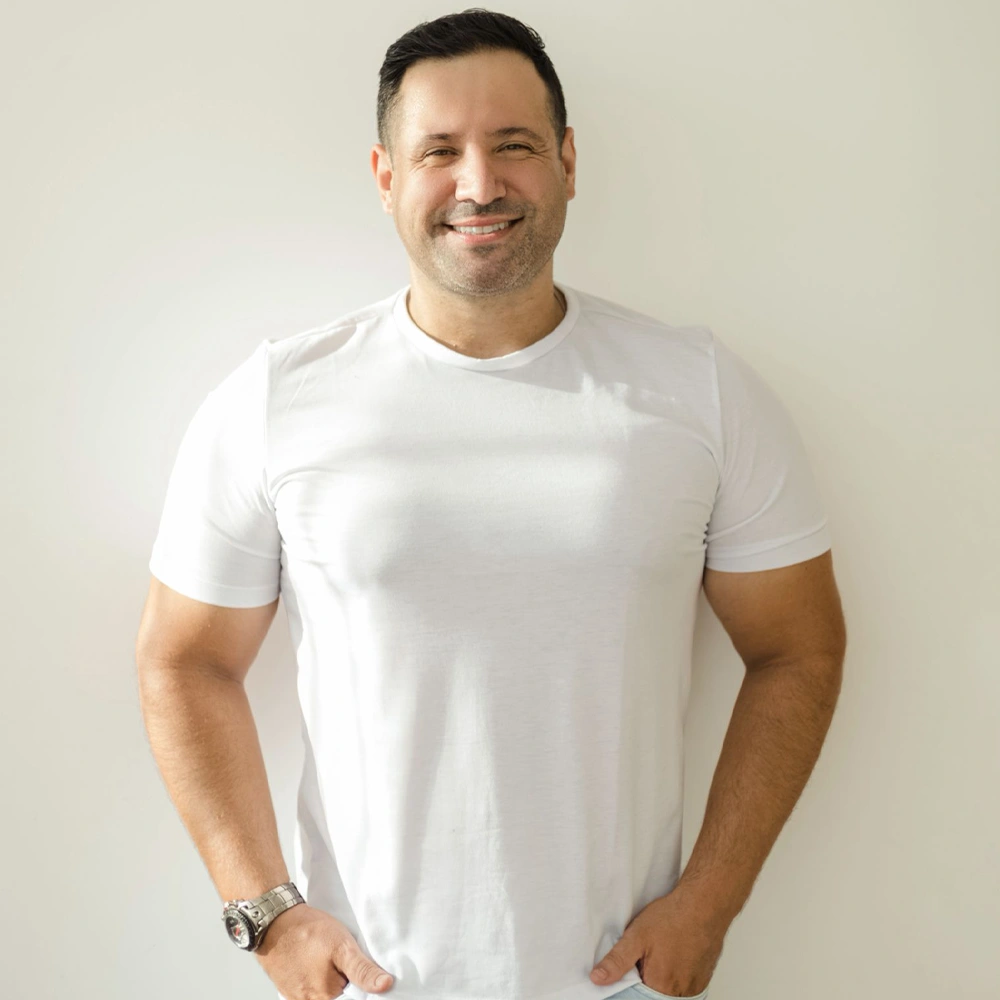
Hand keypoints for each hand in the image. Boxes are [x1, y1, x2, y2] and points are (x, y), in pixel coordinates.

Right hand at [255, 903, 393, 999]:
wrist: (274, 921)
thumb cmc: (307, 931)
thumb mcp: (342, 946)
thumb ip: (362, 970)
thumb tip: (384, 985)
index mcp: (326, 996)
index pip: (352, 997)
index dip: (355, 983)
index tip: (351, 968)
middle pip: (336, 995)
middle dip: (342, 979)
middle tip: (337, 957)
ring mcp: (296, 997)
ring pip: (321, 992)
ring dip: (327, 978)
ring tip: (324, 957)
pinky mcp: (287, 989)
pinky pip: (307, 990)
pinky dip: (313, 978)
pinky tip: (312, 961)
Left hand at [589, 888, 726, 997]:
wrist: (704, 904)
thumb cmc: (673, 917)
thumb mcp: (636, 935)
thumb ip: (617, 960)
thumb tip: (597, 978)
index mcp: (660, 985)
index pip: (638, 997)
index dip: (632, 984)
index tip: (632, 969)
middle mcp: (680, 991)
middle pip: (655, 995)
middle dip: (646, 980)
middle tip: (647, 957)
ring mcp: (694, 987)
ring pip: (670, 992)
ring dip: (662, 979)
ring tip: (660, 955)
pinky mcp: (703, 979)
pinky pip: (685, 987)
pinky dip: (676, 976)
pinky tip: (673, 957)